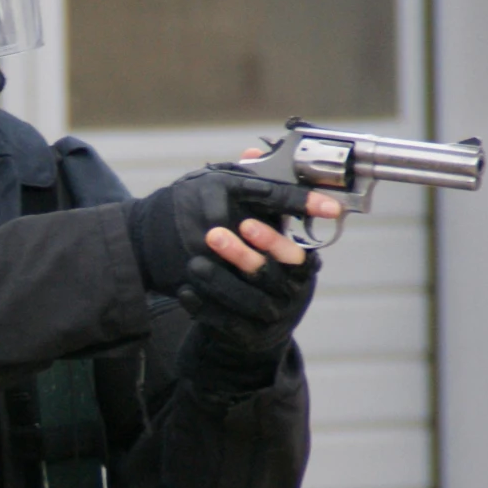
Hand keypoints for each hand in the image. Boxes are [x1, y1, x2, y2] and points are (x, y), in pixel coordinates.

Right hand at [123, 166, 339, 295]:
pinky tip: (257, 295)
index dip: (304, 200)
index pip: (271, 192)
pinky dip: (244, 292)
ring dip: (268, 273)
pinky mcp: (193, 272)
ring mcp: (202, 246)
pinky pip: (228, 285)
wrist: (137, 239)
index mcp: (222, 186)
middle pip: (265, 234)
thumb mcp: (208, 182)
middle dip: (285, 247)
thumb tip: (265, 152)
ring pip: (250, 265)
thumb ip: (241, 175)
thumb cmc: (180, 206)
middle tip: (304, 257)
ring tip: (281, 279)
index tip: (332, 207)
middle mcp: (214, 214)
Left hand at [172, 148, 330, 400]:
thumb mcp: (267, 230)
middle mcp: (292, 296)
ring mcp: (270, 320)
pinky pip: (223, 323)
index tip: (246, 223)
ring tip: (193, 264)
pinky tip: (185, 291)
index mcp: (303, 269)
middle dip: (240, 254)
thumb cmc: (264, 267)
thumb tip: (252, 150)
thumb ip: (263, 196)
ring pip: (245, 302)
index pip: (295, 253)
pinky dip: (203, 307)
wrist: (255, 327)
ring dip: (218, 281)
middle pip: (268, 275)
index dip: (273, 239)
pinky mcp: (245, 337)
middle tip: (211, 235)